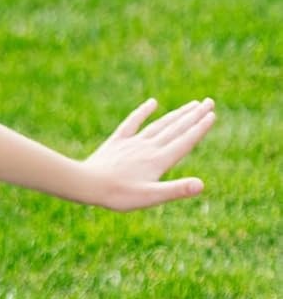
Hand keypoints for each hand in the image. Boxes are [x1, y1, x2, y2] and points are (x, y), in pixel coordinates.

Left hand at [82, 97, 214, 209]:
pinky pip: (132, 122)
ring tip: (191, 104)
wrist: (86, 184)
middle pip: (176, 128)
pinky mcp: (117, 142)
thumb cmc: (118, 195)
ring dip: (177, 114)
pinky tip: (152, 102)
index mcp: (159, 160)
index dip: (200, 128)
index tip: (212, 114)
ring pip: (159, 124)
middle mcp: (148, 148)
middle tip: (209, 102)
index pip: (185, 141)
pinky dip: (143, 112)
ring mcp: (132, 143)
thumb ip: (176, 190)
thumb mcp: (150, 197)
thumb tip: (201, 185)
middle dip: (194, 116)